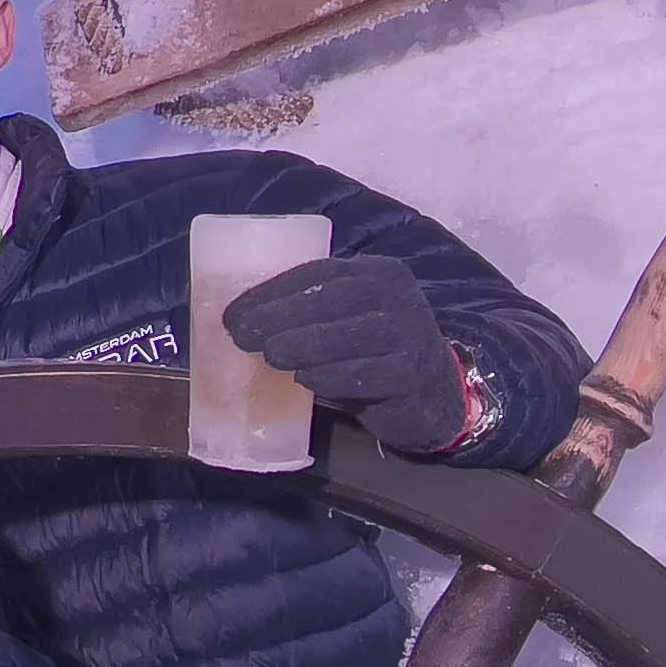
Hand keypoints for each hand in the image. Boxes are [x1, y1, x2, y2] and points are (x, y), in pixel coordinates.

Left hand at [222, 253, 468, 454]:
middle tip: (240, 335)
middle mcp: (397, 295)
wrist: (432, 393)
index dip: (272, 291)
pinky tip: (306, 379)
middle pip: (333, 300)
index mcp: (376, 273)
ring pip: (351, 335)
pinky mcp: (412, 373)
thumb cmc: (371, 354)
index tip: (233, 313)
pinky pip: (370, 373)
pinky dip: (334, 376)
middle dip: (280, 316)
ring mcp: (410, 333)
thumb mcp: (347, 322)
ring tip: (268, 355)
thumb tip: (237, 325)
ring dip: (305, 344)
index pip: (319, 274)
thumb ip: (309, 317)